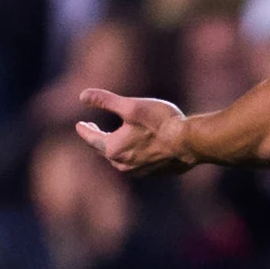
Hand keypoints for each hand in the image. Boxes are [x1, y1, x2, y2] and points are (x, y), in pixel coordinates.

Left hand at [75, 88, 193, 176]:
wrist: (190, 143)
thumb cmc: (160, 122)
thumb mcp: (130, 106)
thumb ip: (105, 100)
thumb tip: (82, 96)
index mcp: (112, 148)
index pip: (92, 138)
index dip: (85, 130)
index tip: (79, 125)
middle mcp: (122, 164)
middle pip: (104, 150)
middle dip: (97, 138)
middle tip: (92, 128)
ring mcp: (138, 171)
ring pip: (119, 158)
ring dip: (114, 147)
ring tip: (113, 139)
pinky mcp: (153, 173)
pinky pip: (135, 163)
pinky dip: (131, 153)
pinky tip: (136, 148)